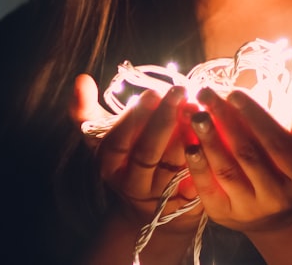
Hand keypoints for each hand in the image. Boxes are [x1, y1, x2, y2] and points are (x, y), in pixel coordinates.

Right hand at [70, 74, 201, 231]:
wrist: (149, 212)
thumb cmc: (125, 160)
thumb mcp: (101, 139)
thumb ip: (86, 109)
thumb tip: (81, 79)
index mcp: (108, 166)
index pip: (117, 143)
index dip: (134, 119)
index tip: (151, 93)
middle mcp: (131, 184)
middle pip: (147, 153)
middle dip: (163, 120)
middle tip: (179, 91)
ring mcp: (159, 196)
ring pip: (172, 166)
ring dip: (186, 135)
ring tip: (197, 108)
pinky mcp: (184, 204)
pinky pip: (195, 179)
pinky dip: (203, 155)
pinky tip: (210, 132)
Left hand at [183, 87, 291, 233]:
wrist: (279, 215)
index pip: (276, 141)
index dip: (254, 116)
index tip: (233, 93)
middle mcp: (277, 195)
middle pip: (247, 153)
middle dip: (224, 120)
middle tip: (205, 94)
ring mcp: (250, 207)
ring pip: (226, 171)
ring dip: (208, 140)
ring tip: (196, 115)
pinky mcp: (224, 214)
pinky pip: (208, 190)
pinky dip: (197, 167)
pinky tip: (190, 145)